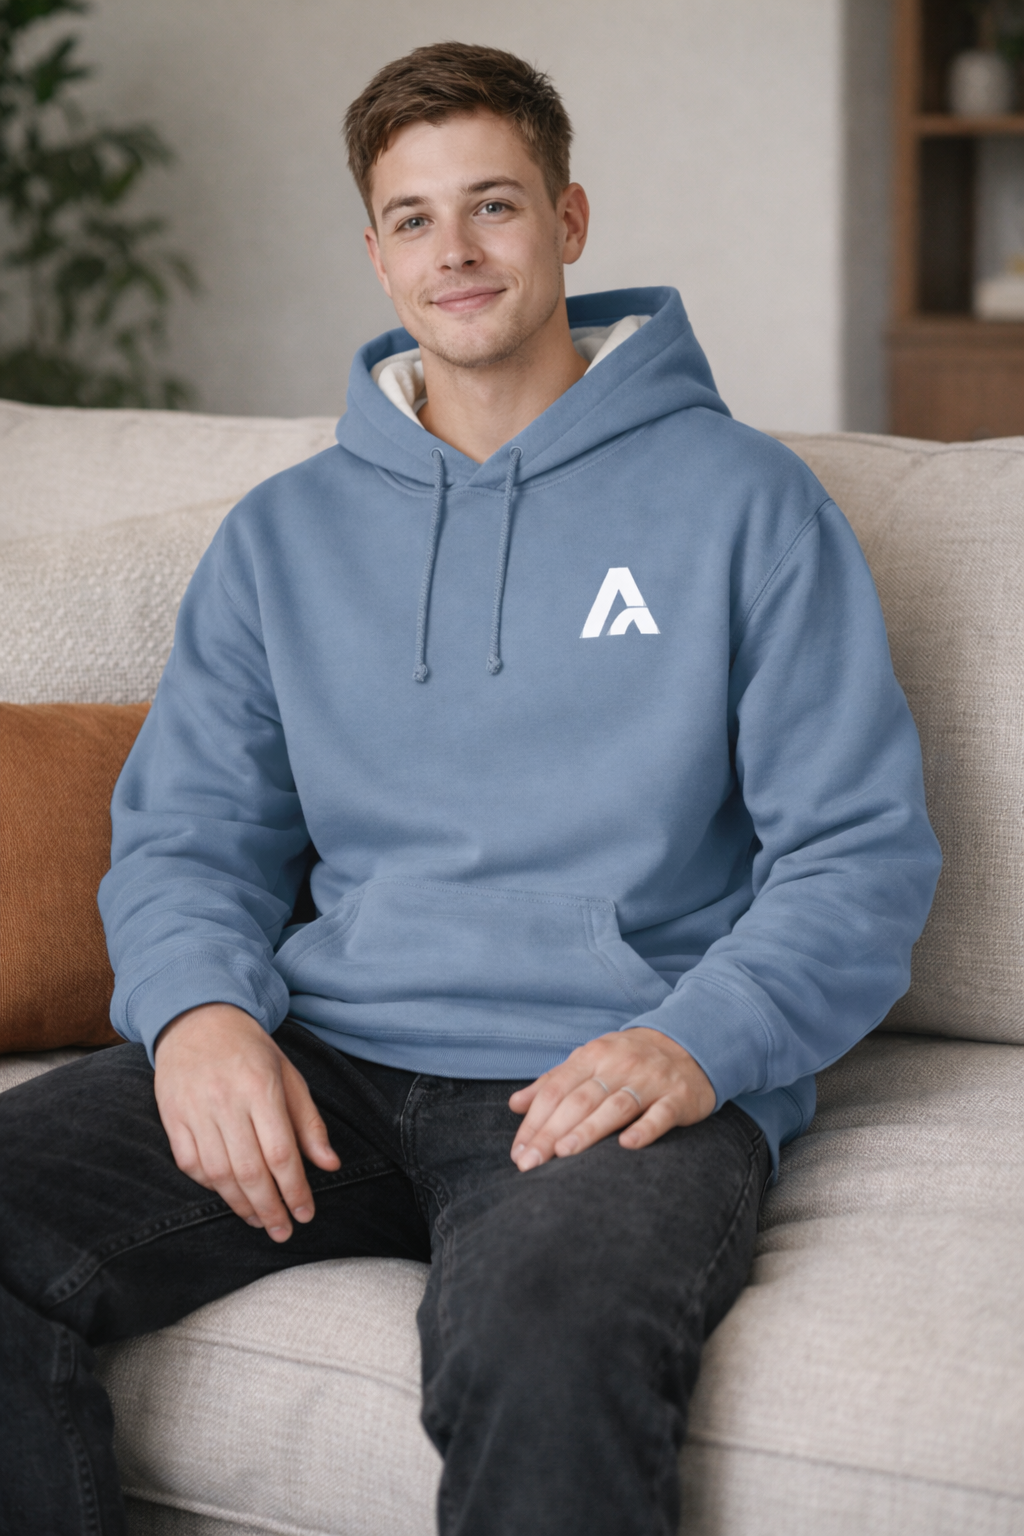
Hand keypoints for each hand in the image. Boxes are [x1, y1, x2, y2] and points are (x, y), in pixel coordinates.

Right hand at [154, 1003, 339, 1241]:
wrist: (197, 1017)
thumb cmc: (251, 1049)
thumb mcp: (289, 1075)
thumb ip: (309, 1122)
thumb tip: (329, 1165)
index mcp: (261, 1087)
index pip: (281, 1153)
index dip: (295, 1190)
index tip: (306, 1213)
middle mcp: (226, 1100)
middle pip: (249, 1170)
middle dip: (270, 1208)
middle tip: (283, 1231)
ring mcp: (194, 1109)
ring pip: (218, 1173)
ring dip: (241, 1205)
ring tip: (260, 1220)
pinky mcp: (171, 1116)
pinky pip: (190, 1164)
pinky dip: (210, 1186)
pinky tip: (228, 1194)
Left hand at [508, 1027, 715, 1170]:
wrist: (690, 1042)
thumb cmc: (629, 1058)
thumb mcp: (590, 1060)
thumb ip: (553, 1082)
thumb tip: (514, 1104)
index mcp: (593, 1056)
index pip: (556, 1089)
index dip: (534, 1121)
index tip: (519, 1153)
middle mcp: (619, 1065)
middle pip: (580, 1100)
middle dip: (551, 1132)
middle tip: (530, 1163)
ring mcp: (650, 1080)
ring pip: (616, 1106)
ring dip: (589, 1129)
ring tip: (565, 1153)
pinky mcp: (679, 1097)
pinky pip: (661, 1113)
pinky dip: (645, 1128)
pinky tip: (628, 1145)